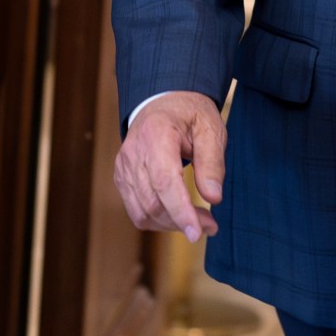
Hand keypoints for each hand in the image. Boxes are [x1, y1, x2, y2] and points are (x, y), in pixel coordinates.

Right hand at [114, 90, 225, 242]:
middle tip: (211, 225)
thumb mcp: (211, 128)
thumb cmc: (190, 114)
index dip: (180, 211)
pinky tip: (178, 215)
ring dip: (172, 224)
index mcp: (156, 134)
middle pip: (153, 201)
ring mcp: (123, 167)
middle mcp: (133, 152)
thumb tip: (213, 198)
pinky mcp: (122, 178)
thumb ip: (213, 162)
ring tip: (199, 222)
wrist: (162, 102)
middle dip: (183, 221)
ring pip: (143, 212)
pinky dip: (158, 220)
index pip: (164, 181)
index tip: (197, 233)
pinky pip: (137, 210)